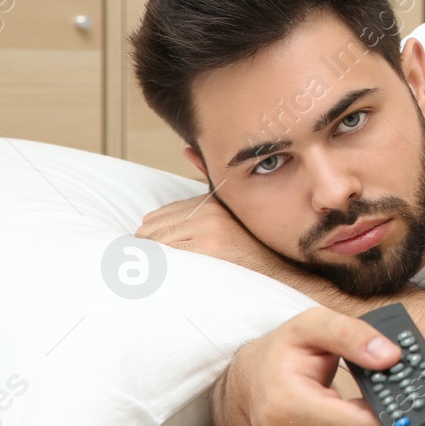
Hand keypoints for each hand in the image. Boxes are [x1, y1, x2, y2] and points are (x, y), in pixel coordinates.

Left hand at [137, 193, 291, 278]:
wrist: (277, 275)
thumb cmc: (251, 250)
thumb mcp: (232, 212)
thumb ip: (207, 179)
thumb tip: (186, 150)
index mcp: (211, 201)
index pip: (161, 215)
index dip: (155, 235)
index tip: (154, 251)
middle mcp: (210, 210)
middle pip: (152, 228)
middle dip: (147, 246)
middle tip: (147, 262)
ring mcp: (210, 227)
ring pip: (155, 241)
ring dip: (149, 257)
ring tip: (153, 270)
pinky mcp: (209, 246)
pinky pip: (166, 253)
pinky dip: (157, 264)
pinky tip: (161, 273)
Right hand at [221, 307, 424, 425]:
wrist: (254, 387)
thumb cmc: (284, 355)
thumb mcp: (313, 326)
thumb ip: (352, 334)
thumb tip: (391, 355)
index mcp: (288, 405)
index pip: (356, 425)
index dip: (394, 419)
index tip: (422, 408)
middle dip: (394, 418)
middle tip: (410, 397)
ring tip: (373, 404)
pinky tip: (360, 423)